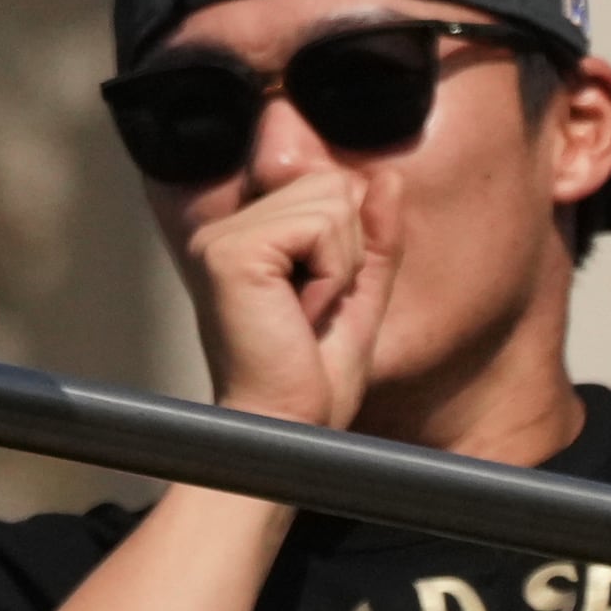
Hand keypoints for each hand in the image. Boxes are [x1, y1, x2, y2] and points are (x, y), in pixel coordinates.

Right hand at [182, 168, 394, 428]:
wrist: (286, 432)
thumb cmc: (309, 383)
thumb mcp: (357, 298)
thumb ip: (373, 239)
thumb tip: (387, 178)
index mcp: (247, 236)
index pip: (328, 189)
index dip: (347, 248)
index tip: (314, 306)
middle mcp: (226, 227)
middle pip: (332, 187)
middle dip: (346, 255)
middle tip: (311, 313)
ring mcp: (223, 237)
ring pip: (332, 201)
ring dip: (339, 267)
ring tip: (304, 314)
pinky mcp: (231, 252)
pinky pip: (319, 227)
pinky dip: (329, 275)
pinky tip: (299, 313)